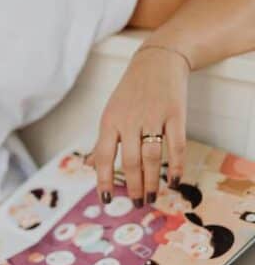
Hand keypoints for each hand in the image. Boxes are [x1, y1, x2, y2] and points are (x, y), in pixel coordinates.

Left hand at [86, 46, 189, 207]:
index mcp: (109, 122)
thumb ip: (103, 141)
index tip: (106, 200)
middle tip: (137, 204)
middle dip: (133, 186)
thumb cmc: (130, 93)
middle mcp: (129, 121)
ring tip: (152, 197)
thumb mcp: (111, 113)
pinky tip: (173, 181)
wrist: (157, 61)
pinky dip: (175, 166)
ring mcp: (153, 117)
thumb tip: (88, 165)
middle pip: (130, 161)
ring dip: (152, 181)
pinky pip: (176, 145)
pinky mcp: (175, 114)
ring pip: (152, 157)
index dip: (104, 180)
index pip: (103, 157)